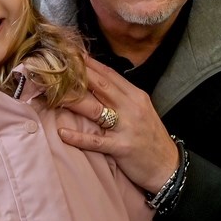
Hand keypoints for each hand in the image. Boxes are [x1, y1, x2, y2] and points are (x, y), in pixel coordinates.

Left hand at [57, 56, 178, 193]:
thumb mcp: (141, 110)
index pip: (110, 75)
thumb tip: (97, 84)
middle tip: (57, 66)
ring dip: (73, 101)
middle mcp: (131, 107)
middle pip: (101, 86)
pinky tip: (62, 133)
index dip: (90, 64)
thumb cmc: (151, 138)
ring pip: (95, 109)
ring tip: (52, 95)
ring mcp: (127, 127)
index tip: (71, 54)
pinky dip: (78, 137)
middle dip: (78, 75)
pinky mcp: (122, 147)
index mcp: (136, 96)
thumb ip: (122, 97)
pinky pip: (96, 141)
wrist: (168, 166)